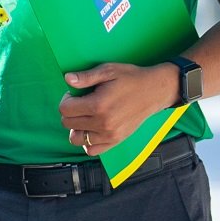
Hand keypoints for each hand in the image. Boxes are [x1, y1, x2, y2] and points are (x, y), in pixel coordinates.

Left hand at [58, 63, 178, 155]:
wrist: (154, 91)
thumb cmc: (131, 79)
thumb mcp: (108, 70)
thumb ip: (85, 77)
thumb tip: (67, 79)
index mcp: (98, 105)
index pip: (65, 110)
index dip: (66, 100)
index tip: (74, 94)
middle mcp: (103, 123)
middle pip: (67, 123)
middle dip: (69, 112)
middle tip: (81, 103)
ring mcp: (110, 135)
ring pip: (76, 139)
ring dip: (76, 127)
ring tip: (85, 116)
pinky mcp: (116, 141)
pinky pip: (92, 150)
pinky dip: (87, 141)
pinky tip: (92, 128)